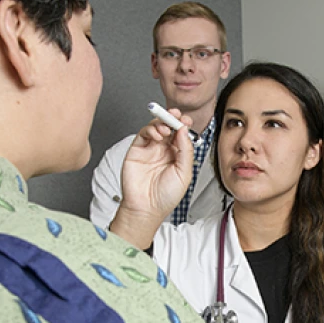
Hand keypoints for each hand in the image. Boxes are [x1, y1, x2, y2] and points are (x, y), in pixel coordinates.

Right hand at [110, 109, 193, 247]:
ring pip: (156, 127)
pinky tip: (157, 135)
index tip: (187, 120)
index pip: (181, 134)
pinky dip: (150, 130)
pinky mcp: (137, 150)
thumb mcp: (184, 173)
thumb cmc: (166, 196)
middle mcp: (163, 150)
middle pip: (168, 127)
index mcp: (177, 155)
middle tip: (176, 114)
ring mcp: (150, 149)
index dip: (183, 125)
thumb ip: (186, 150)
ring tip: (166, 129)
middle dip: (173, 118)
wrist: (146, 208)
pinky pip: (143, 134)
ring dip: (162, 123)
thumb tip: (184, 130)